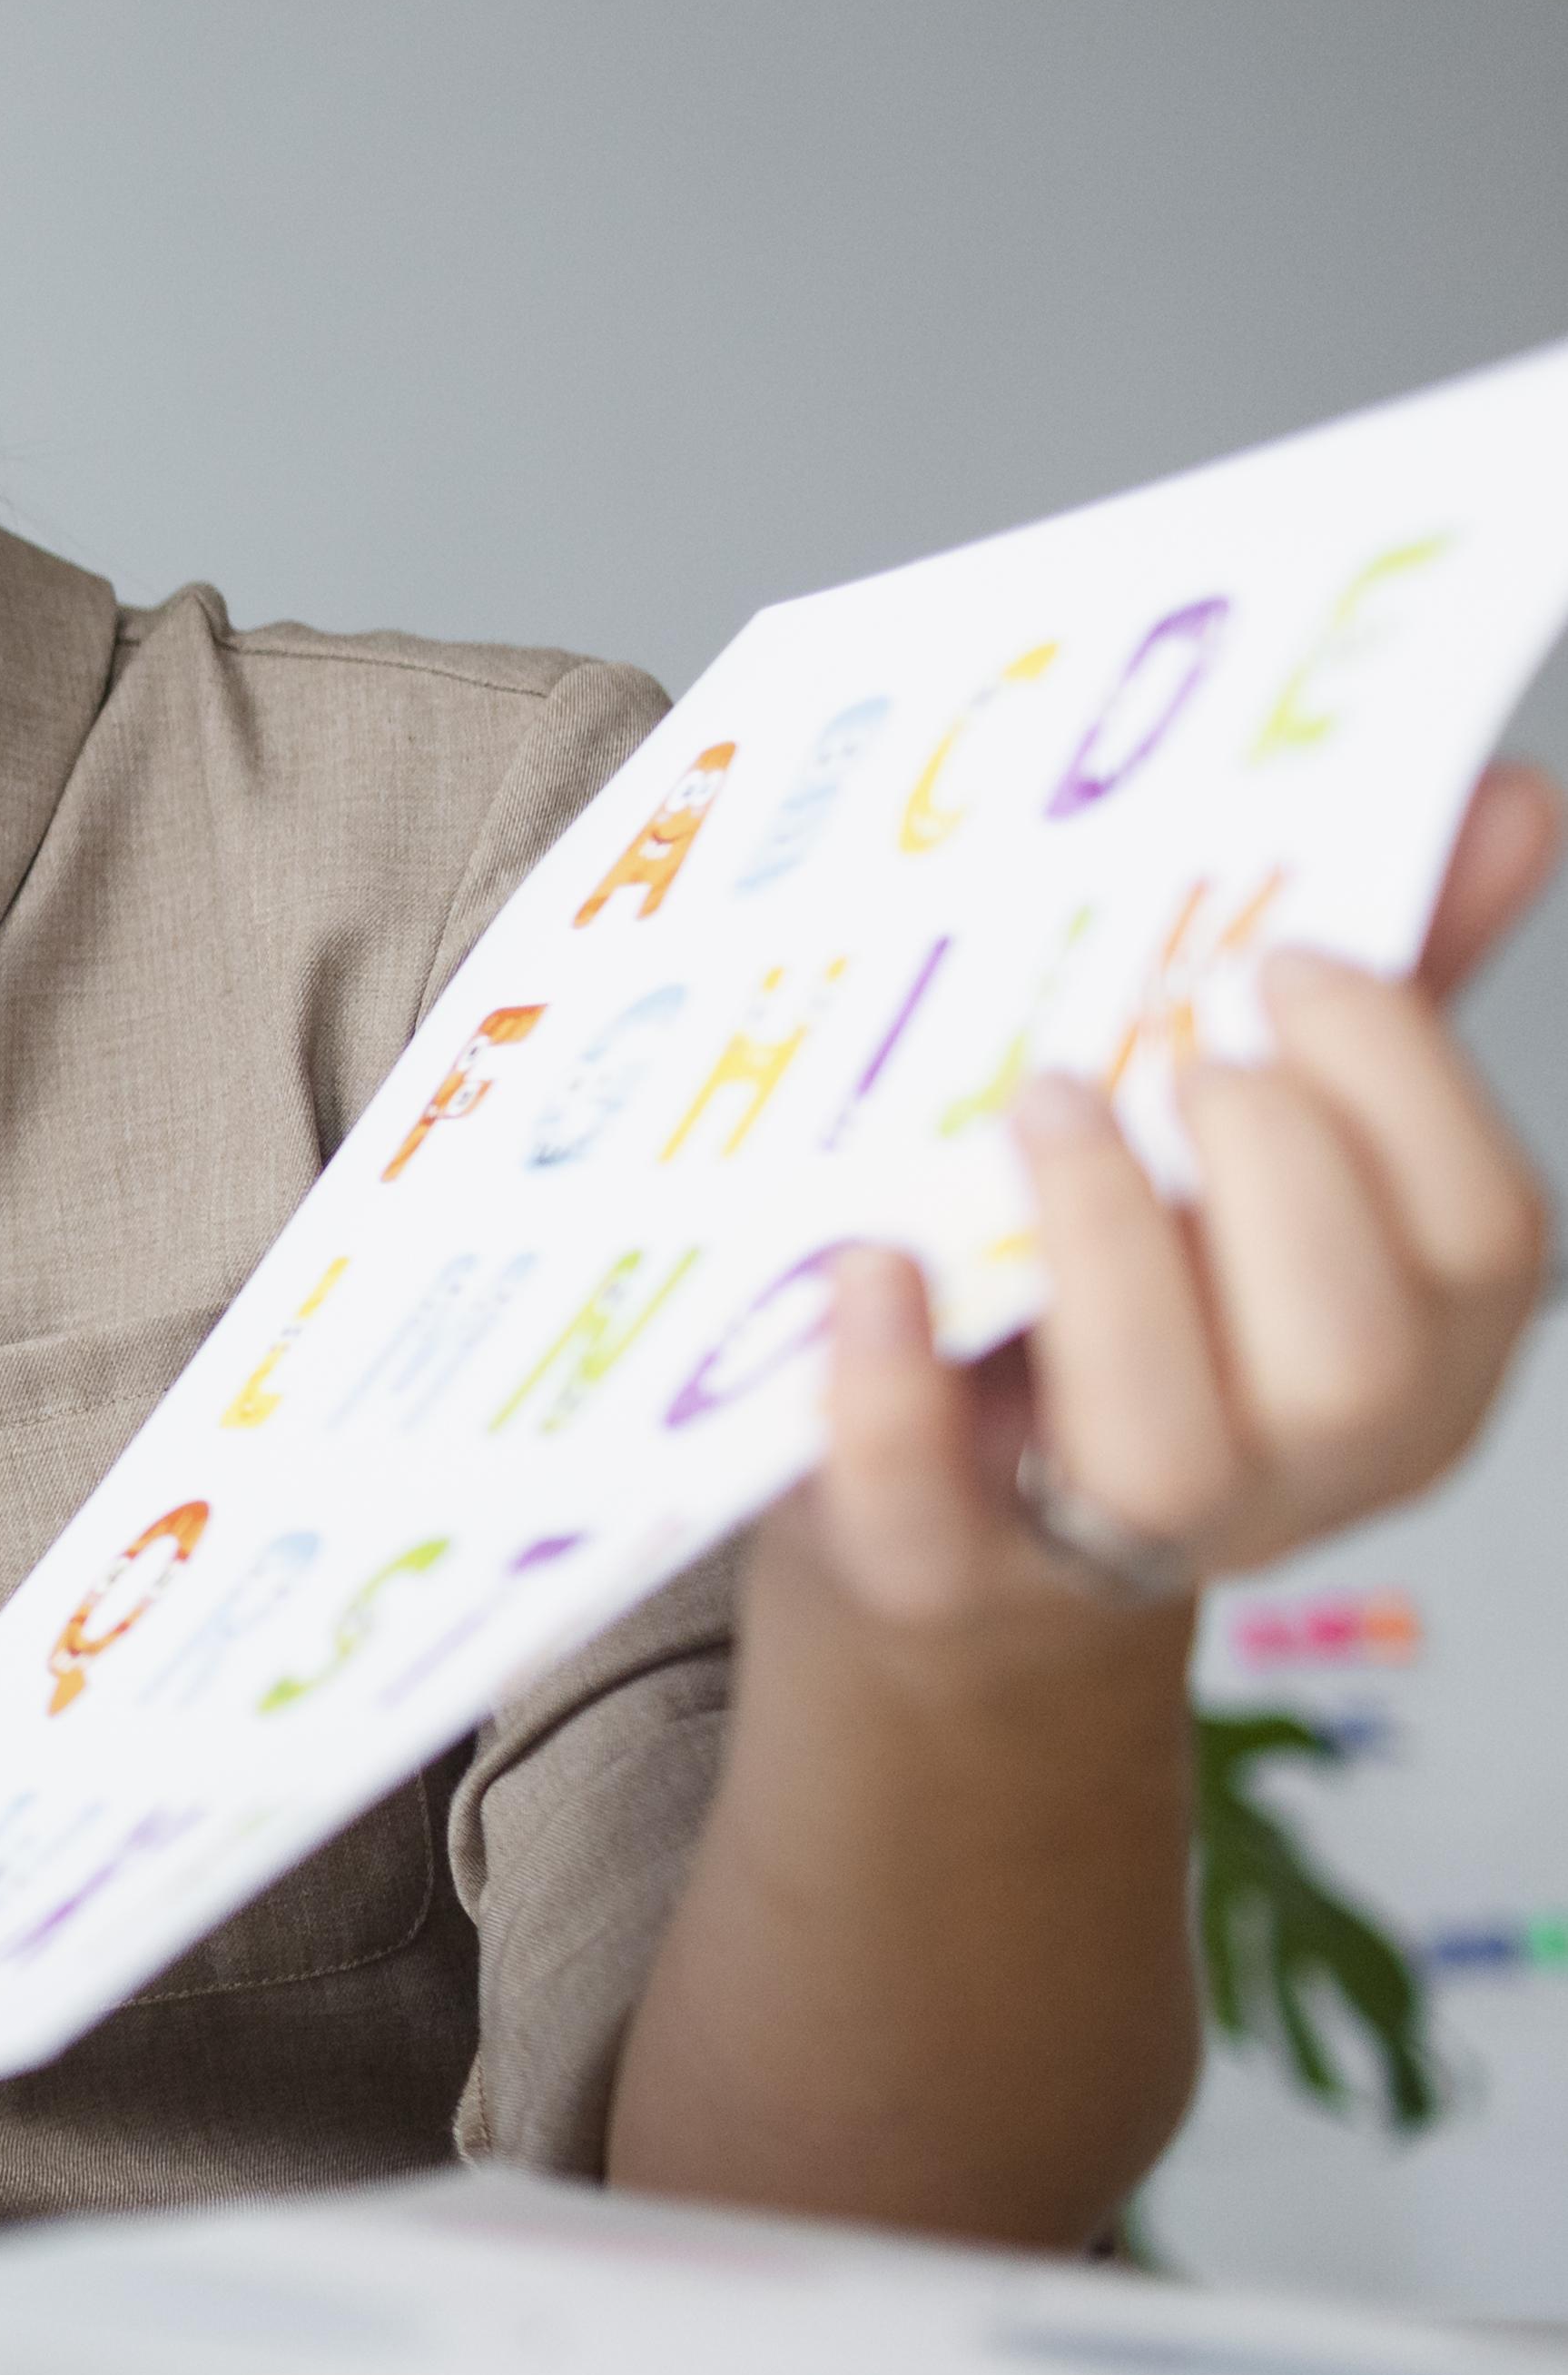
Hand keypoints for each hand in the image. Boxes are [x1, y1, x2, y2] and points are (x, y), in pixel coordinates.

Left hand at [783, 762, 1558, 1652]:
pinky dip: (892, 1388)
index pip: (1483, 1242)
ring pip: (1167, 1449)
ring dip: (1107, 1255)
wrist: (937, 1497)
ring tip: (1037, 1110)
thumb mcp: (1244, 1139)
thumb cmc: (1114, 1279)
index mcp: (1406, 1345)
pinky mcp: (938, 1572)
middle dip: (1270, 1175)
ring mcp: (1115, 1534)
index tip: (1280, 963)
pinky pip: (926, 1518)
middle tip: (1160, 1051)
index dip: (1401, 1092)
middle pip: (1350, 1358)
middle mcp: (1296, 1463)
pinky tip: (869, 1261)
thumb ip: (1378, 989)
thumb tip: (1505, 802)